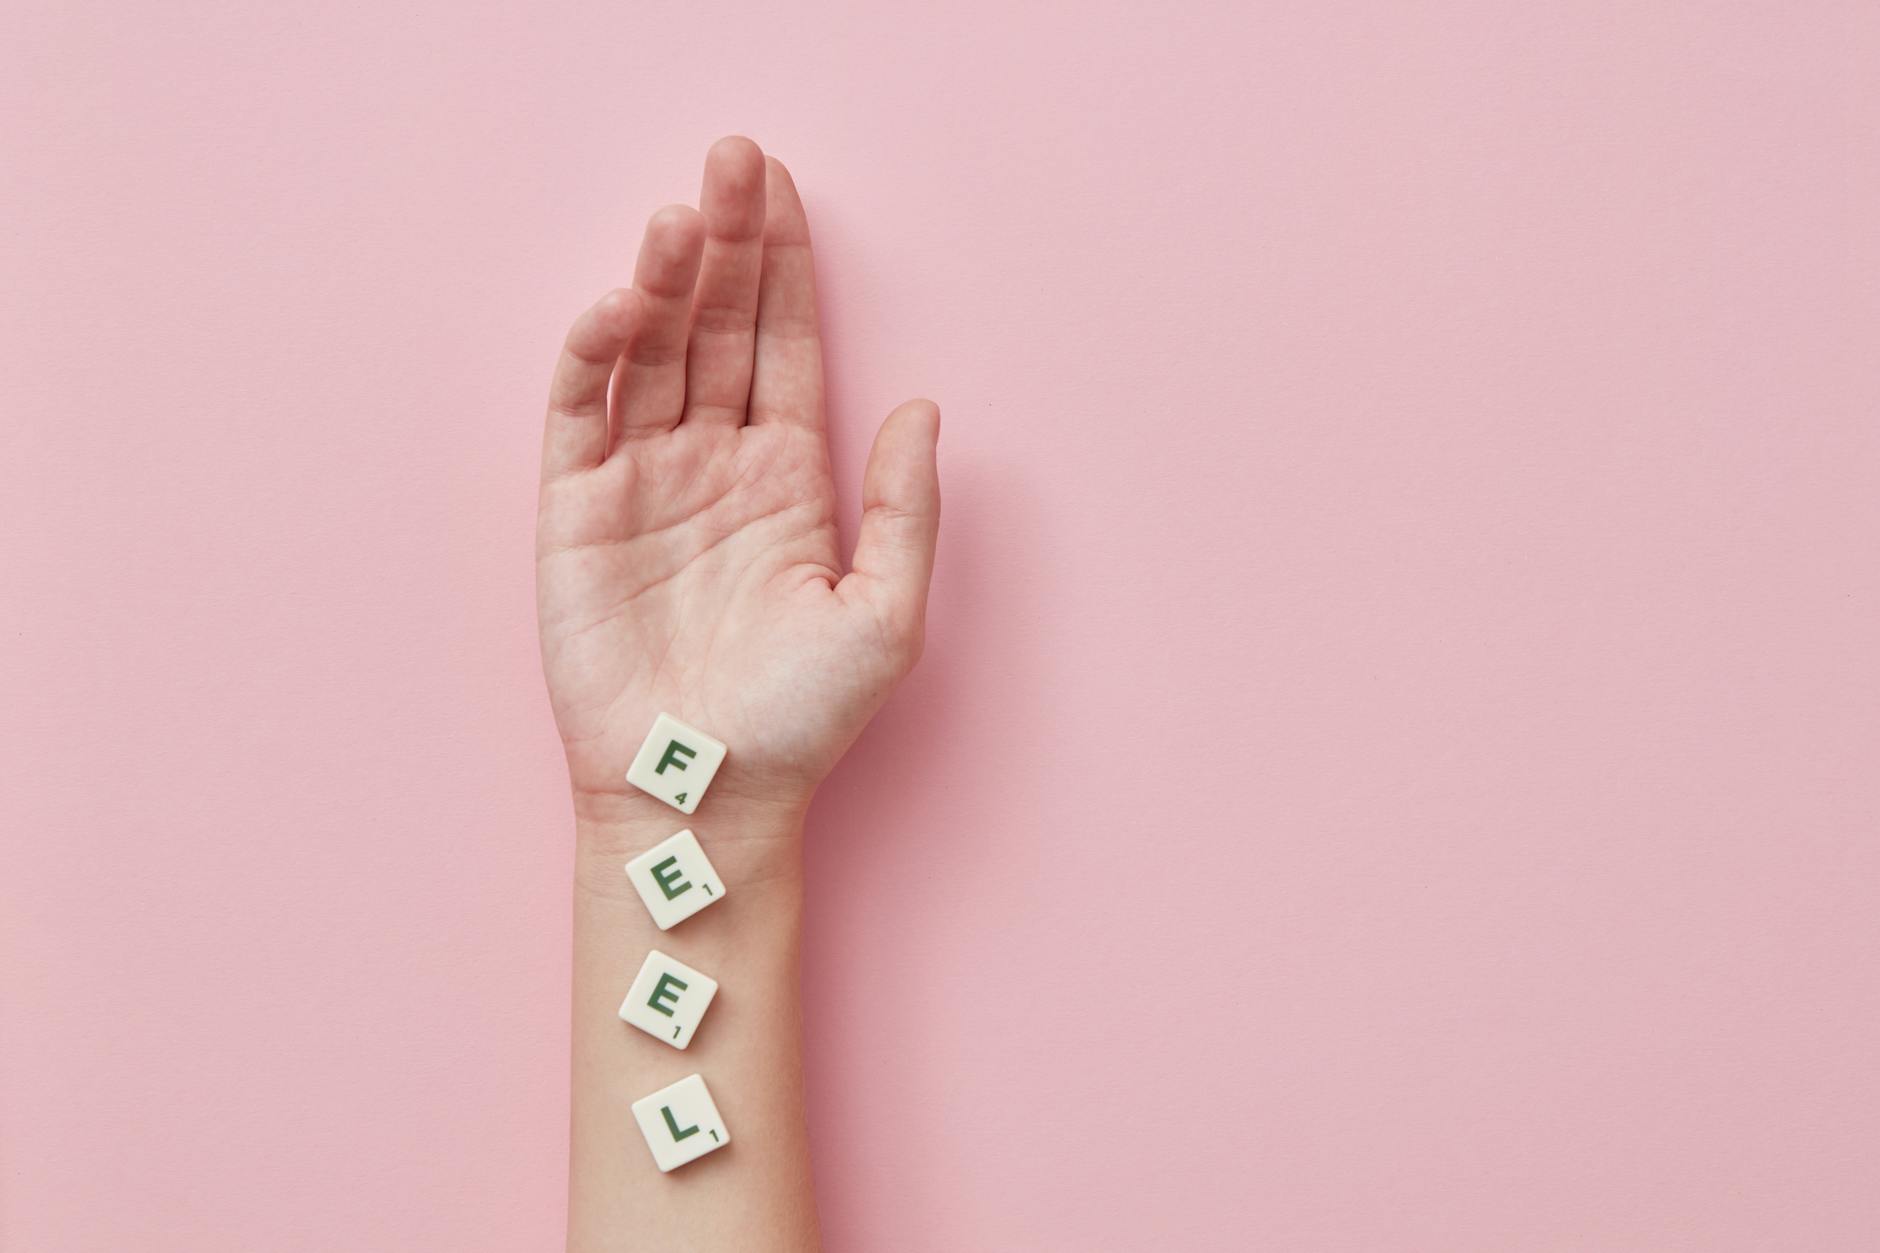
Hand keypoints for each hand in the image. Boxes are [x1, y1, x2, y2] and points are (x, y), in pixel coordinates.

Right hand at [535, 137, 939, 824]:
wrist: (705, 794)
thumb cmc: (799, 721)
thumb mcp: (884, 615)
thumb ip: (905, 507)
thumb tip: (923, 404)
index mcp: (788, 474)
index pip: (783, 342)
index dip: (783, 264)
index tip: (782, 185)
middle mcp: (714, 461)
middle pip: (718, 325)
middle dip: (726, 242)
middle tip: (731, 157)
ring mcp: (643, 480)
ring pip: (650, 353)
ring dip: (663, 282)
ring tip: (681, 219)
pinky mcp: (577, 512)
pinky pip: (581, 414)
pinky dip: (594, 357)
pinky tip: (619, 307)